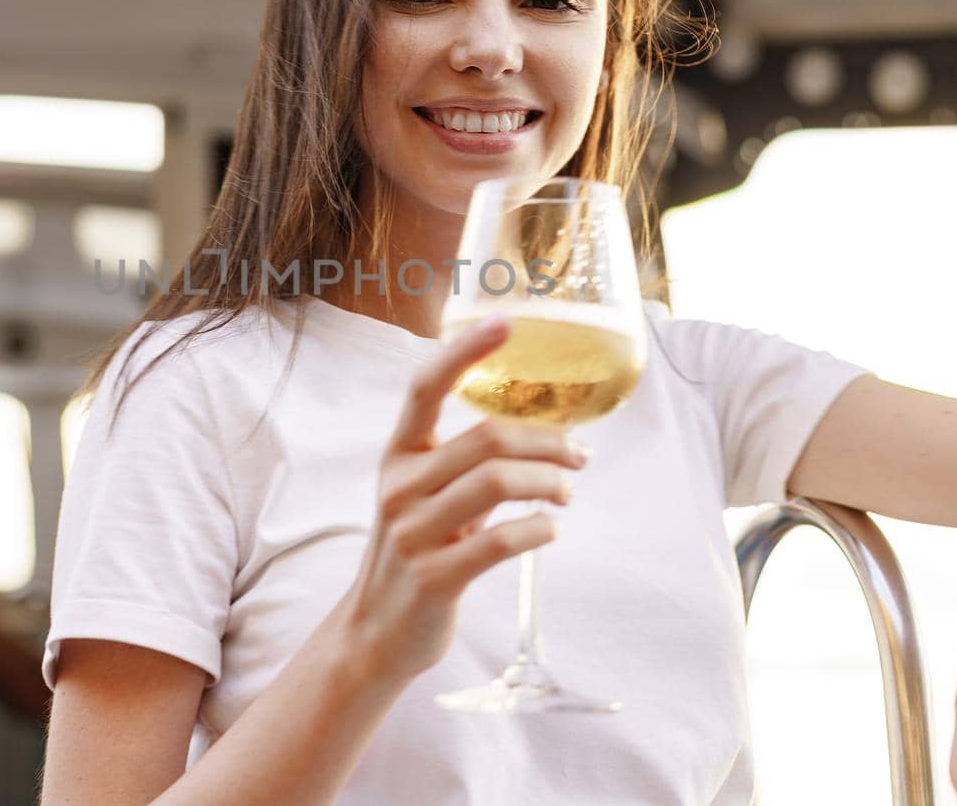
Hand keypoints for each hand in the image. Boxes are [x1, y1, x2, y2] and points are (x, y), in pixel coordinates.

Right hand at [338, 315, 586, 685]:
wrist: (376, 632)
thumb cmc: (416, 553)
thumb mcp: (425, 496)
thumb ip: (468, 463)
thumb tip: (553, 438)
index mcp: (397, 456)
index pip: (424, 387)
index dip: (465, 351)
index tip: (506, 323)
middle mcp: (399, 487)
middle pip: (485, 439)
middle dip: (545, 441)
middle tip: (579, 455)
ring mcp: (412, 533)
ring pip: (495, 484)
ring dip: (549, 483)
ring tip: (568, 491)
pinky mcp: (433, 577)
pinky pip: (499, 542)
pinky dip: (538, 530)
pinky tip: (551, 529)